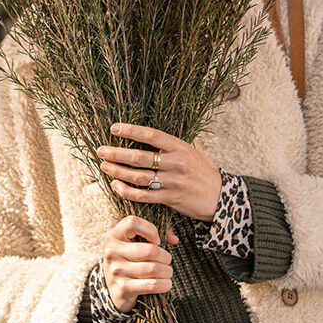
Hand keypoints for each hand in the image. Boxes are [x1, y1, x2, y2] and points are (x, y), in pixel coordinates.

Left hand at [98, 122, 222, 222]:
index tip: (114, 128)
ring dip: (118, 172)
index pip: (152, 135)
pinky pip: (144, 196)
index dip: (131, 130)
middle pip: (140, 157)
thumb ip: (181, 139)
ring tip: (104, 166)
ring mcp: (173, 182)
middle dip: (117, 153)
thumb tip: (167, 124)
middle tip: (101, 150)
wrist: (221, 198)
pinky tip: (116, 186)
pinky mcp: (170, 199)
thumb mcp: (197, 151)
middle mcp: (176, 163)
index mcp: (181, 147)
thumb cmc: (206, 172)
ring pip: (139, 177)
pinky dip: (127, 192)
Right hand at [102, 216, 178, 312]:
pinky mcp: (123, 288)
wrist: (112, 286)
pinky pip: (152, 285)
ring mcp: (116, 270)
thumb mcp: (133, 243)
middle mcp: (112, 251)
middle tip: (167, 260)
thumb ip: (153, 235)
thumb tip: (174, 240)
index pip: (133, 223)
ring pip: (153, 268)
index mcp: (114, 235)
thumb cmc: (129, 259)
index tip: (156, 241)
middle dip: (166, 257)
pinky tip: (166, 283)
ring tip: (167, 271)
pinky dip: (164, 284)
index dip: (151, 230)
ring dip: (167, 271)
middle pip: (150, 250)